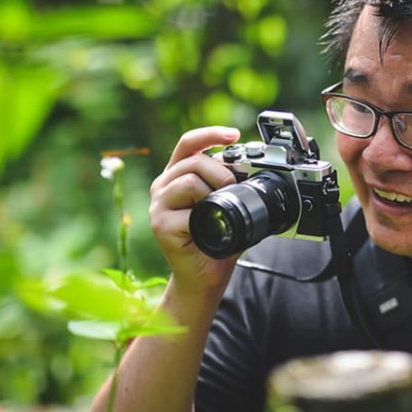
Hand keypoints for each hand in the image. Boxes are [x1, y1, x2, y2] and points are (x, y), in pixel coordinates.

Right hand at [149, 126, 241, 295]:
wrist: (205, 277)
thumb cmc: (216, 238)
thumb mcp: (226, 202)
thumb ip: (230, 181)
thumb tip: (252, 163)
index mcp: (177, 174)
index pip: (189, 142)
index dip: (211, 134)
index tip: (234, 135)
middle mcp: (163, 186)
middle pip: (194, 160)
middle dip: (222, 171)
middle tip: (234, 188)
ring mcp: (158, 205)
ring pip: (189, 179)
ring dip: (214, 191)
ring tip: (220, 210)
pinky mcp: (160, 224)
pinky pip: (188, 208)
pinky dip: (206, 214)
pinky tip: (209, 226)